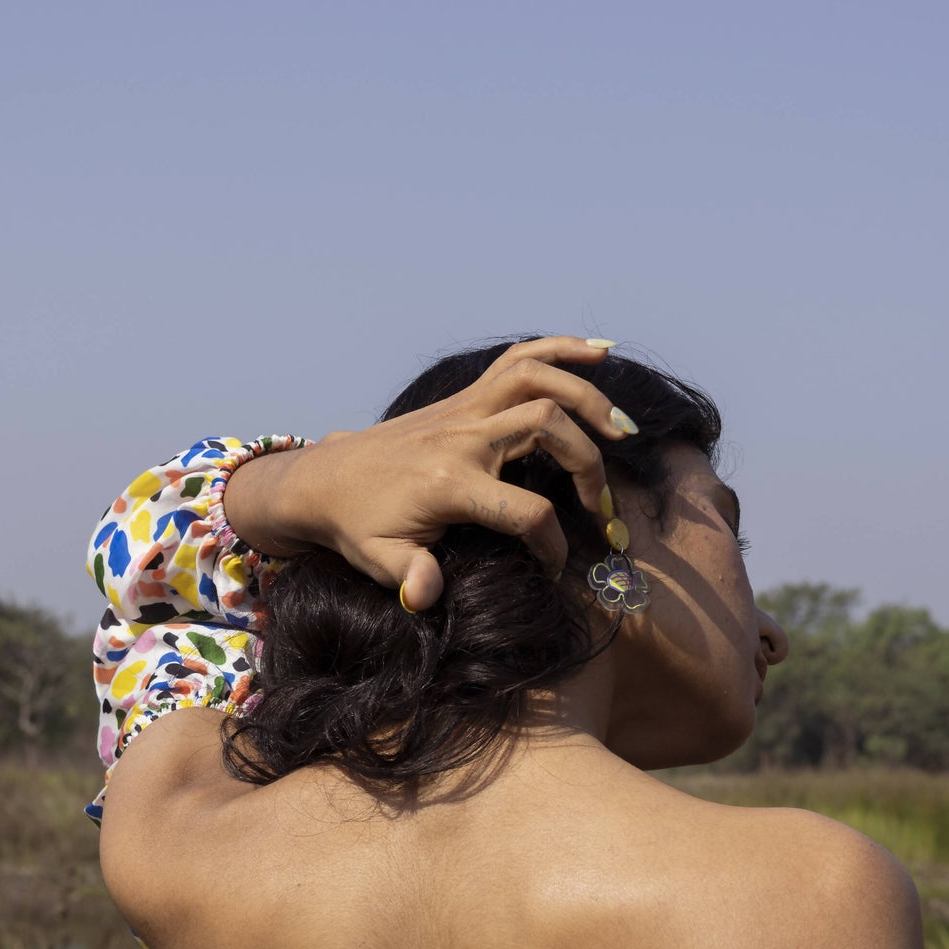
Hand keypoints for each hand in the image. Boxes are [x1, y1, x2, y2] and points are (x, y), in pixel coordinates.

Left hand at [221, 336, 635, 610]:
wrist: (326, 478)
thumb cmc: (356, 525)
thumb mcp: (378, 560)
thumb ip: (408, 578)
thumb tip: (424, 599)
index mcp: (450, 483)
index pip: (528, 511)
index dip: (554, 545)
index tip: (554, 568)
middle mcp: (464, 435)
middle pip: (548, 426)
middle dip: (589, 463)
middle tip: (601, 503)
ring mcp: (465, 408)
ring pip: (538, 378)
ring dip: (587, 398)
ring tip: (622, 430)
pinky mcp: (466, 397)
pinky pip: (519, 360)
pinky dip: (560, 349)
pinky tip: (598, 353)